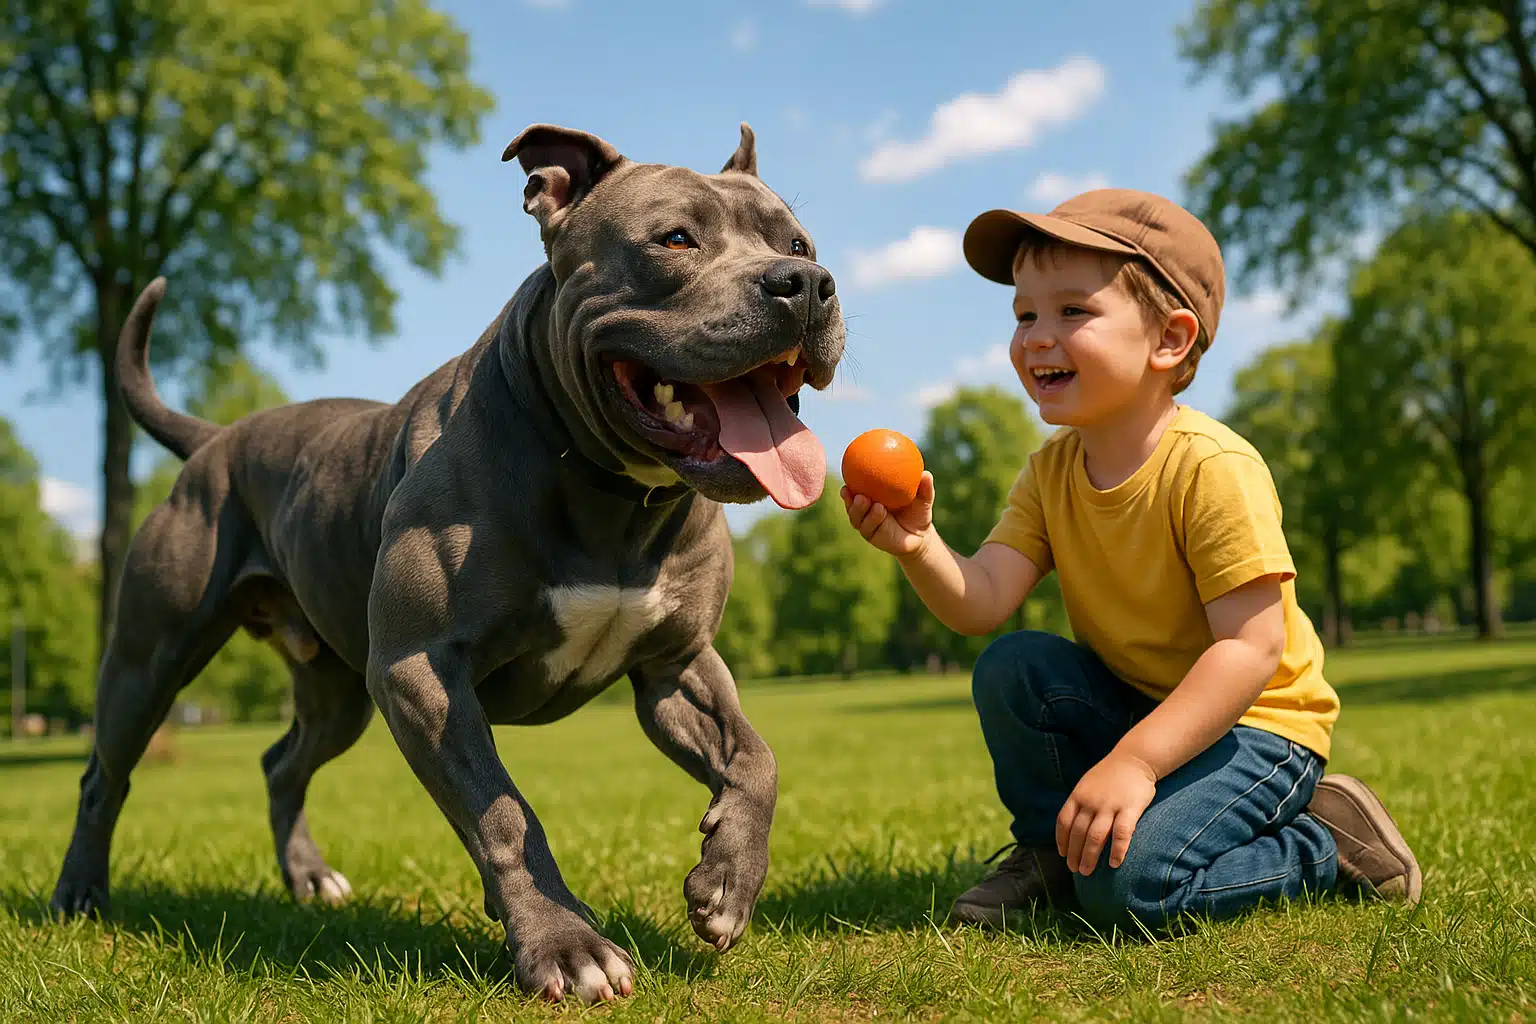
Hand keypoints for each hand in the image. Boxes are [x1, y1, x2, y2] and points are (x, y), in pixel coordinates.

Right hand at [841, 472, 935, 556]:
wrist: (920, 536)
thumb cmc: (918, 512)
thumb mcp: (923, 499)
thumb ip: (924, 488)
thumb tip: (926, 474)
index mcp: (872, 499)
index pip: (856, 491)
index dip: (850, 483)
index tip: (847, 472)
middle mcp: (866, 512)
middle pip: (852, 505)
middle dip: (849, 498)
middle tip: (853, 488)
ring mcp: (868, 525)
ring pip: (858, 518)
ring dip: (859, 509)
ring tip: (863, 499)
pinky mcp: (873, 537)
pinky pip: (870, 528)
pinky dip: (873, 519)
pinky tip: (878, 510)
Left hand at [1056, 751, 1157, 875]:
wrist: (1135, 758)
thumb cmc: (1110, 774)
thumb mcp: (1087, 784)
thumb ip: (1079, 803)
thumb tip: (1071, 827)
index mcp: (1078, 795)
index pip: (1064, 822)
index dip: (1062, 840)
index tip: (1063, 855)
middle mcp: (1090, 802)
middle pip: (1078, 833)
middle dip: (1074, 854)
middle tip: (1074, 870)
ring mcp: (1109, 805)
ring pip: (1095, 837)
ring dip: (1089, 857)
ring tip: (1087, 872)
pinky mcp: (1129, 809)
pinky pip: (1121, 834)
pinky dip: (1117, 851)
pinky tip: (1114, 864)